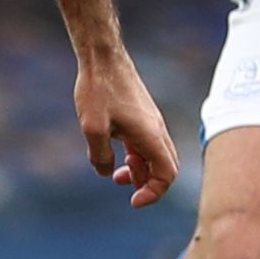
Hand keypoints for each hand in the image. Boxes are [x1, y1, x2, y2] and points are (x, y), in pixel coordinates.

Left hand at [75, 46, 179, 208]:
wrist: (103, 58)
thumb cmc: (98, 90)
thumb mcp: (93, 128)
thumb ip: (100, 157)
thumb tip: (106, 173)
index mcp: (150, 135)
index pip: (166, 174)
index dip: (153, 193)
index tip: (132, 200)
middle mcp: (157, 130)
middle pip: (166, 167)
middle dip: (148, 183)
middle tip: (122, 185)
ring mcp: (151, 123)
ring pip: (156, 156)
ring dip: (140, 170)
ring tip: (116, 174)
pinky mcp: (143, 117)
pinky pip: (147, 144)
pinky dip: (136, 156)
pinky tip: (116, 157)